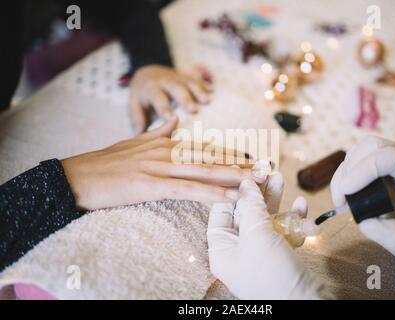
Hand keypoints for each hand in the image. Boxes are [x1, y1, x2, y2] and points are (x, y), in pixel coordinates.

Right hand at [61, 116, 260, 210]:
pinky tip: (230, 197)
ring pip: (203, 170)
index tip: (250, 158)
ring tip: (256, 182)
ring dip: (233, 177)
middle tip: (265, 169)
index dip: (229, 153)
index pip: (204, 147)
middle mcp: (166, 151)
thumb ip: (158, 131)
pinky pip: (187, 189)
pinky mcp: (150, 184)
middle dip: (240, 164)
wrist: (76, 176)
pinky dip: (211, 192)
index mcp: (164, 143)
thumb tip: (176, 119)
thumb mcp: (134, 142)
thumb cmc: (105, 163)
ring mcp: (159, 166)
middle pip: (210, 156)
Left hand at [129, 65, 211, 133]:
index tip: (172, 118)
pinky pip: (197, 78)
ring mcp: (177, 77)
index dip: (164, 108)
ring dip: (198, 90)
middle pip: (175, 87)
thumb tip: (140, 138)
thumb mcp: (135, 106)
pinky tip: (214, 91)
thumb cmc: (142, 97)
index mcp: (151, 89)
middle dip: (185, 98)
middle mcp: (164, 81)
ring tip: (207, 101)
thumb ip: (138, 121)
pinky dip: (205, 84)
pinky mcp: (186, 76)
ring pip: (188, 81)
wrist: (147, 73)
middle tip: (194, 110)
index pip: (157, 98)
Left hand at [207, 174, 332, 298]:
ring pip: (264, 219)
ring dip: (274, 200)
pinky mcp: (279, 256)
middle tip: (265, 171)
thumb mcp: (256, 235)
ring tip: (280, 178)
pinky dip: (291, 218)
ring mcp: (259, 254)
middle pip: (244, 213)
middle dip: (256, 192)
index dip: (232, 190)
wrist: (304, 305)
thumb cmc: (272, 275)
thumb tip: (247, 183)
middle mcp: (238, 251)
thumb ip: (251, 206)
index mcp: (222, 249)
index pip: (220, 211)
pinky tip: (301, 206)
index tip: (244, 171)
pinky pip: (282, 231)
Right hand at [331, 136, 394, 272]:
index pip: (390, 157)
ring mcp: (389, 161)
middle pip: (372, 146)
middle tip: (341, 197)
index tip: (346, 193)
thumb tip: (363, 219)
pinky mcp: (375, 166)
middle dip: (350, 169)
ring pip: (360, 150)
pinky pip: (353, 159)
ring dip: (344, 172)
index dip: (363, 170)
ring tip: (341, 198)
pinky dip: (342, 175)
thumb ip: (386, 233)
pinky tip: (342, 194)